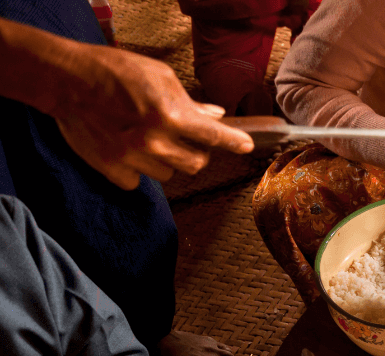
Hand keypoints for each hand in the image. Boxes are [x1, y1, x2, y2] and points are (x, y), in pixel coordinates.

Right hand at [51, 42, 253, 189]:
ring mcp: (133, 159)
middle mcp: (155, 142)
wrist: (65, 80)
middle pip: (196, 164)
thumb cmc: (113, 71)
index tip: (246, 147)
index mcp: (171, 115)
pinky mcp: (113, 170)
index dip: (234, 143)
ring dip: (165, 160)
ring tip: (146, 138)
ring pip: (168, 173)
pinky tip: (127, 150)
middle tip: (184, 138)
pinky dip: (137, 170)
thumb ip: (188, 101)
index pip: (214, 137)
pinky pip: (139, 181)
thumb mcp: (158, 76)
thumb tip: (215, 115)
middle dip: (195, 152)